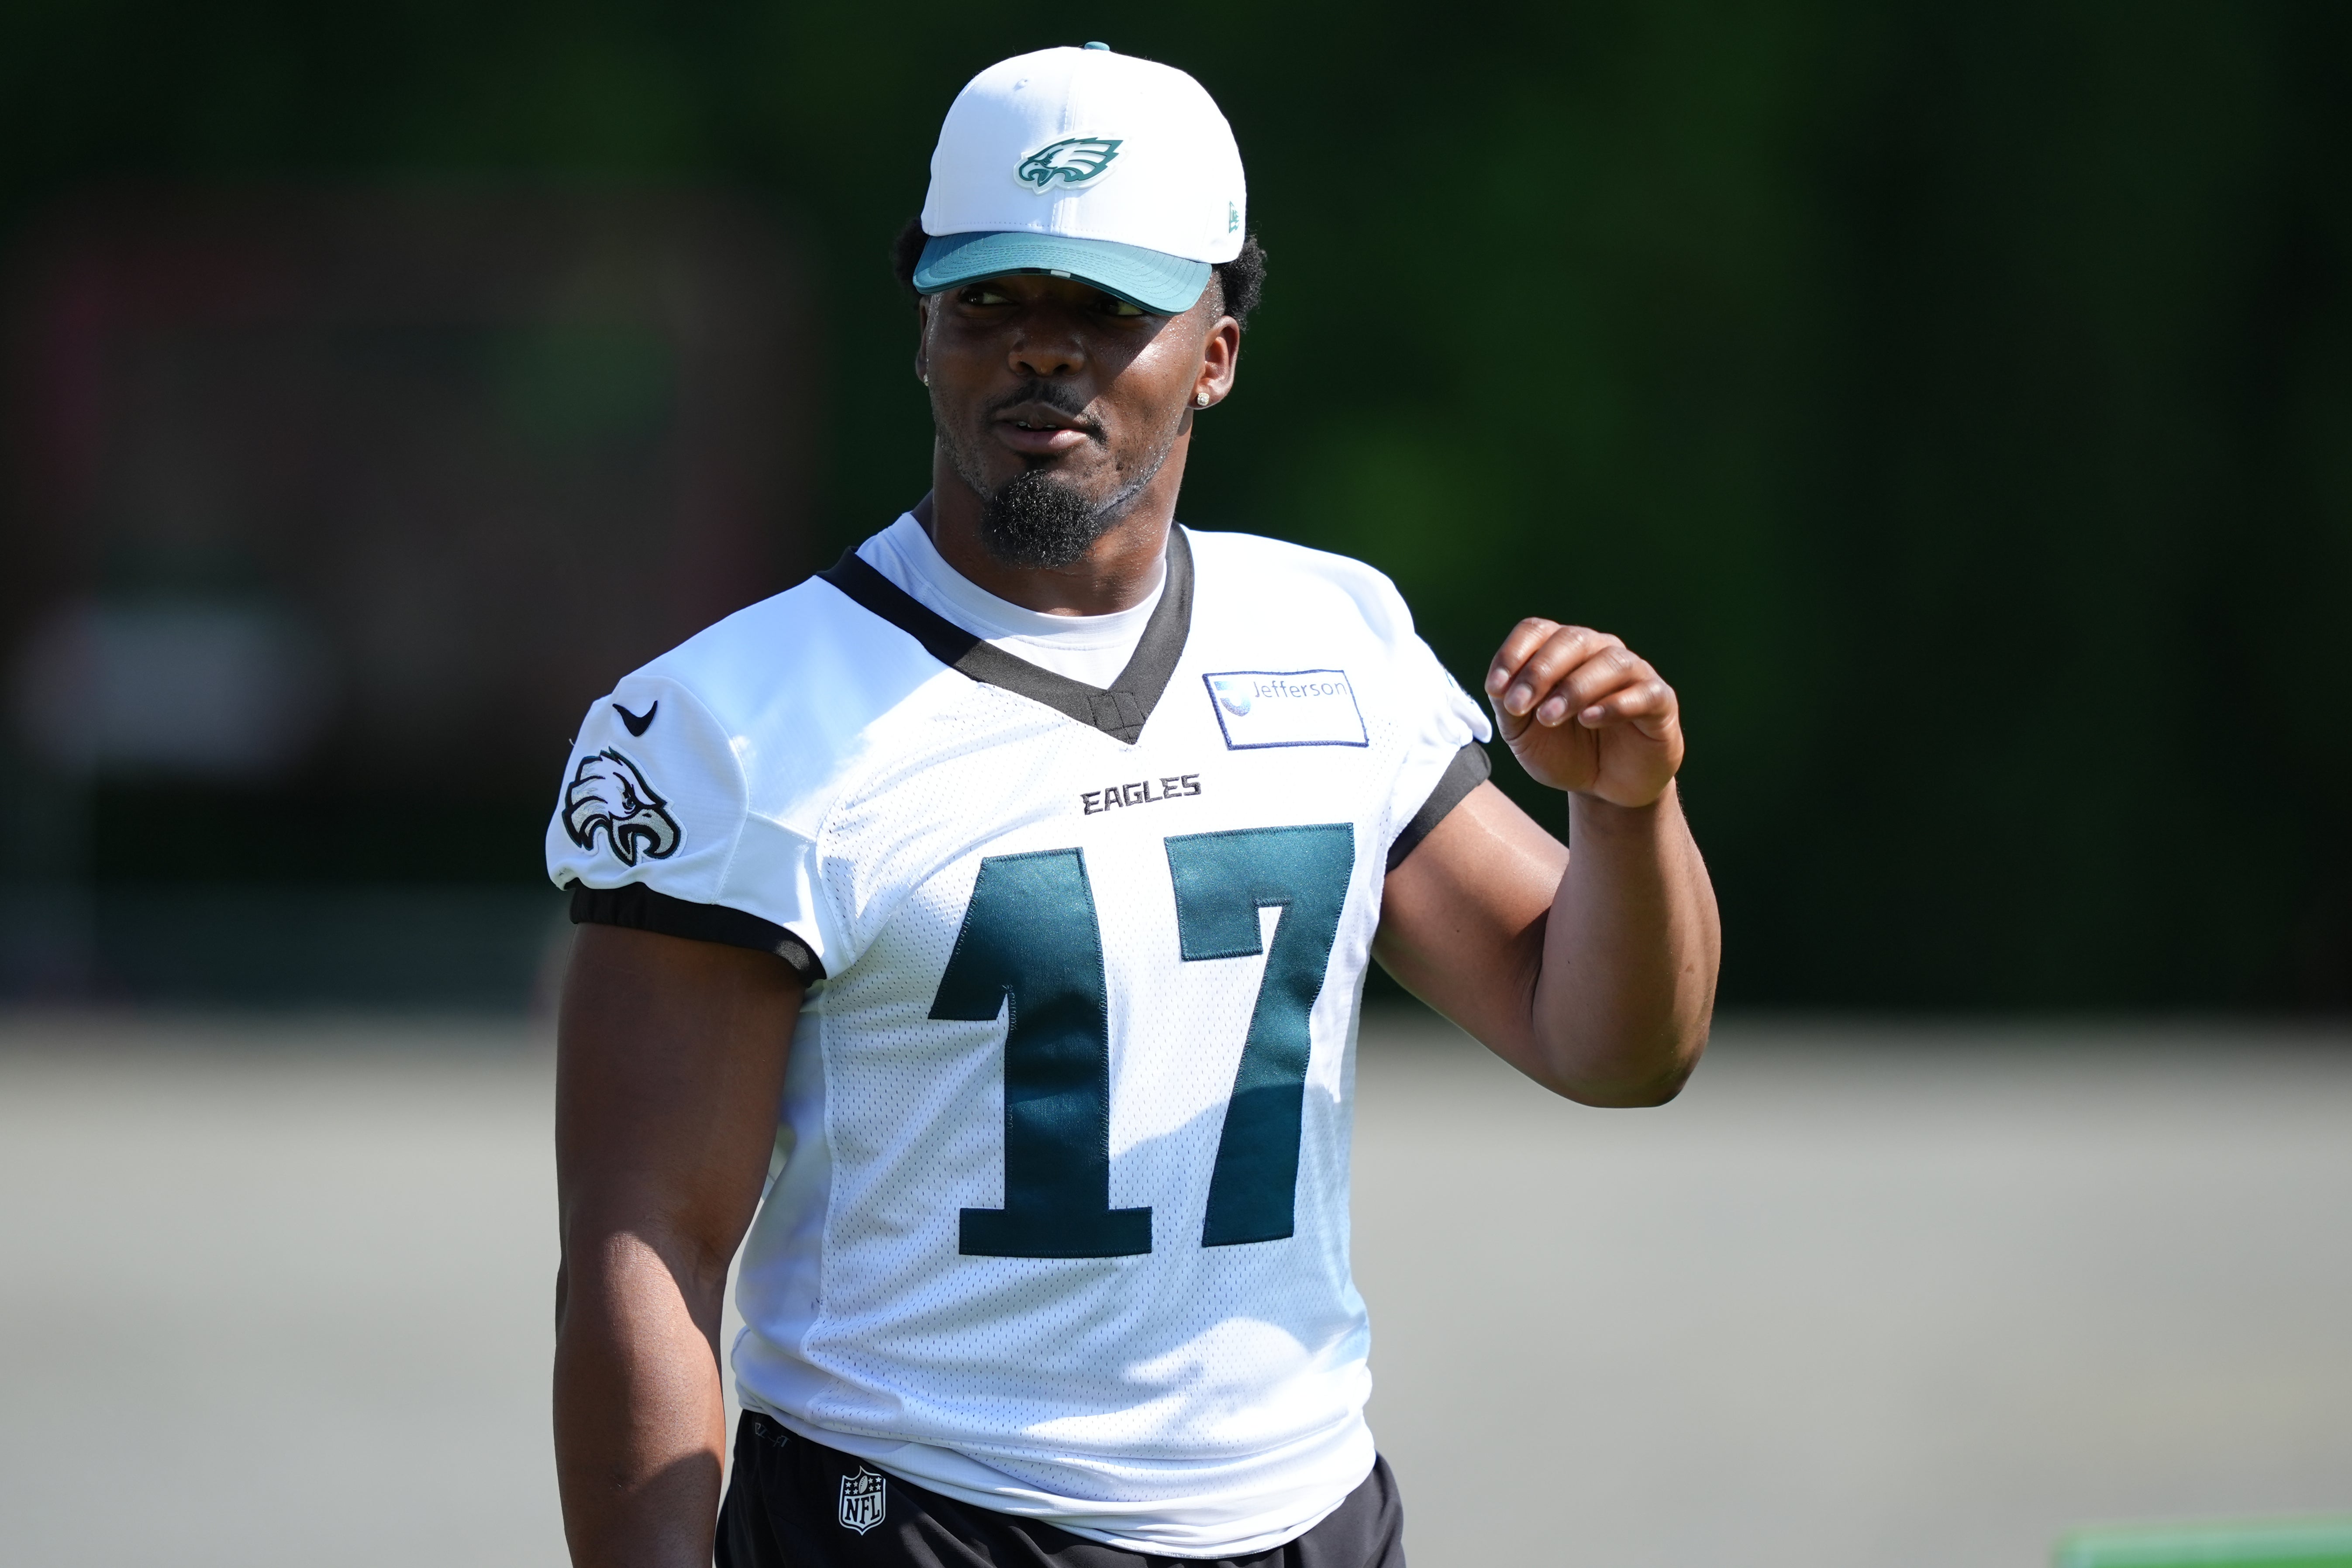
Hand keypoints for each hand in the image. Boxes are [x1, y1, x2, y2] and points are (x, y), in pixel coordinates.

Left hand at [1483, 619, 1683, 806]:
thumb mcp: (1524, 733)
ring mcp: (1634, 673)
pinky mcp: (1660, 700)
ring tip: (1548, 717)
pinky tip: (1589, 719)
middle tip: (1518, 706)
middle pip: (1571, 639)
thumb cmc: (1564, 751)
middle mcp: (1599, 651)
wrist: (1605, 788)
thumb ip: (1508, 706)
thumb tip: (1499, 685)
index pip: (1537, 630)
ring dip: (1574, 688)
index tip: (1494, 688)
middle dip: (1539, 671)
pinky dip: (1614, 704)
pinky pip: (1643, 693)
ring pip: (1609, 662)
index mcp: (1563, 652)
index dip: (1513, 654)